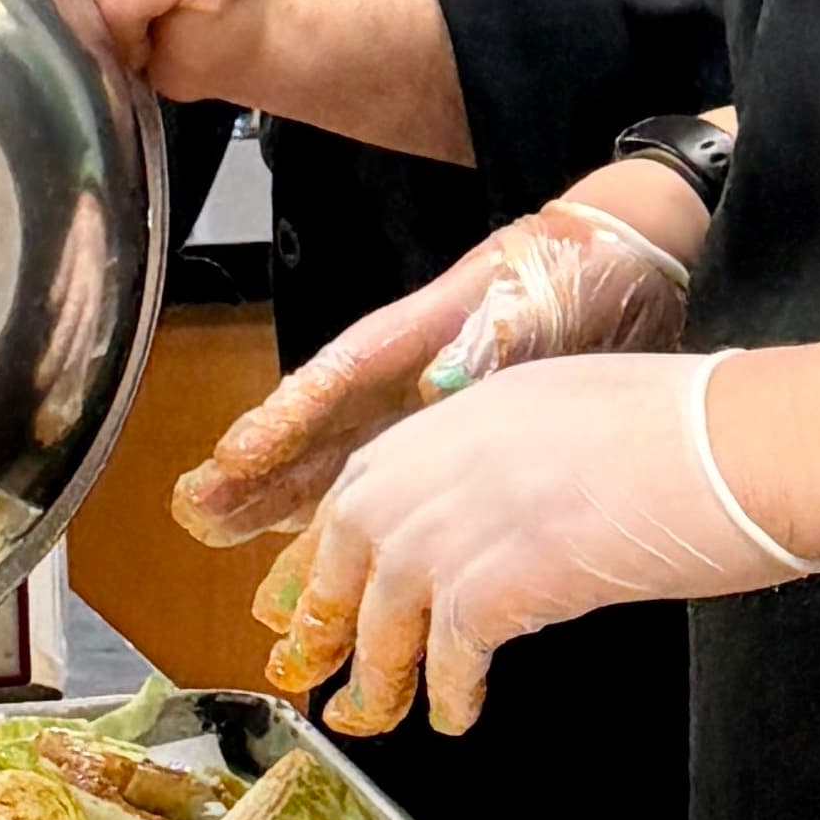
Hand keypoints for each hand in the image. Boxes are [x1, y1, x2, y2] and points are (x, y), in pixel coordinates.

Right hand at [174, 191, 697, 545]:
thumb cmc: (565, 271)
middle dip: (257, 476)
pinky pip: (395, 488)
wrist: (619, 266)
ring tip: (238, 541)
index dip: (278, 426)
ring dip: (294, 508)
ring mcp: (423, 412)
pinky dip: (360, 523)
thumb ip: (487, 338)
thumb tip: (440, 384)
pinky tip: (328, 553)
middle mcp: (400, 380)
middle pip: (316, 433)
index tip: (231, 462)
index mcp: (408, 339)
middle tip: (199, 514)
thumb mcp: (528, 298)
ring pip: (344, 466)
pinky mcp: (458, 438)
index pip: (329, 385)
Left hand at [260, 351, 819, 736]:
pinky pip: (451, 646)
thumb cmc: (705, 430)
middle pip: (351, 540)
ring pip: (385, 602)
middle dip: (322, 607)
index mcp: (470, 411)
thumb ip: (518, 455)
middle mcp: (452, 454)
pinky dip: (447, 689)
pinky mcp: (508, 573)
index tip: (306, 585)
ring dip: (374, 668)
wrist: (757, 442)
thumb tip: (499, 516)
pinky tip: (456, 716)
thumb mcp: (579, 414)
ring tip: (367, 713)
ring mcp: (472, 513)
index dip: (330, 541)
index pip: (367, 480)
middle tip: (306, 662)